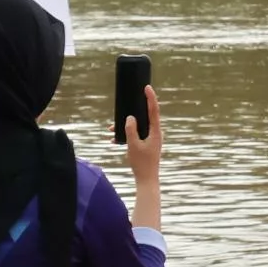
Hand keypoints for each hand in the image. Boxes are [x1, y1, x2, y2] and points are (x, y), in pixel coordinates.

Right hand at [122, 86, 163, 229]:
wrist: (147, 179)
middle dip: (133, 110)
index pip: (154, 110)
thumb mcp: (133, 145)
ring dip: (125, 125)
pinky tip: (113, 139)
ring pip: (138, 126)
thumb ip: (130, 130)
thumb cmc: (142, 163)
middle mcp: (155, 133)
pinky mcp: (146, 143)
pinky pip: (135, 134)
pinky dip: (125, 134)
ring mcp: (151, 138)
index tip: (147, 87)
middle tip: (127, 102)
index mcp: (156, 131)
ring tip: (111, 129)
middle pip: (145, 115)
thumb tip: (130, 117)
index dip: (150, 98)